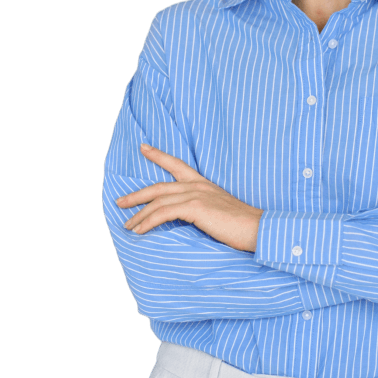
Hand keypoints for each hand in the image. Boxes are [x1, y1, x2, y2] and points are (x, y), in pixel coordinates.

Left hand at [116, 144, 262, 251]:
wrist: (256, 228)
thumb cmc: (240, 224)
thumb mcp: (218, 210)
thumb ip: (201, 208)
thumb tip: (184, 218)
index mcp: (203, 183)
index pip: (177, 164)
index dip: (158, 155)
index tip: (143, 147)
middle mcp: (197, 185)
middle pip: (159, 186)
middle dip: (137, 194)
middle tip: (120, 202)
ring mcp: (196, 194)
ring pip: (158, 201)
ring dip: (139, 214)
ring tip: (127, 226)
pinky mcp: (195, 207)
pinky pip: (164, 212)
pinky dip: (148, 221)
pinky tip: (140, 230)